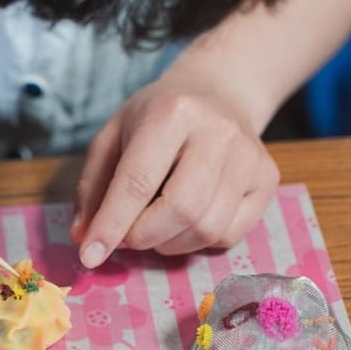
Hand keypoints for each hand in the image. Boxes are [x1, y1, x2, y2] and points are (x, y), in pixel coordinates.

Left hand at [70, 78, 278, 267]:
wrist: (218, 92)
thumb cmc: (157, 118)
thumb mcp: (113, 137)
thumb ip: (93, 188)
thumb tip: (84, 238)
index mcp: (172, 113)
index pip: (137, 182)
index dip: (111, 225)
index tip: (90, 257)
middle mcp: (217, 132)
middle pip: (180, 210)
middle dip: (143, 237)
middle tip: (126, 237)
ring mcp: (249, 157)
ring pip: (206, 229)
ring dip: (169, 244)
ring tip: (154, 226)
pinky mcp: (267, 180)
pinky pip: (229, 235)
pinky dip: (197, 242)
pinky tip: (185, 221)